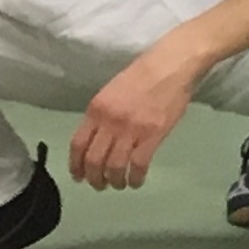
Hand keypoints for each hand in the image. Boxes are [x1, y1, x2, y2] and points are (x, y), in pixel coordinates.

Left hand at [67, 41, 201, 190]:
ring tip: (120, 184)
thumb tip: (99, 139)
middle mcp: (109, 121)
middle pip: (93, 160)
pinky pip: (139, 165)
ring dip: (115, 181)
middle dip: (95, 179)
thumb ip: (103, 115)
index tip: (79, 177)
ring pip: (114, 167)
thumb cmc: (144, 74)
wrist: (172, 63)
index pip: (78, 145)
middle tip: (100, 185)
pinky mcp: (153, 135)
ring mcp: (131, 129)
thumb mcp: (113, 91)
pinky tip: (137, 181)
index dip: (76, 165)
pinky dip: (136, 178)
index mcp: (96, 109)